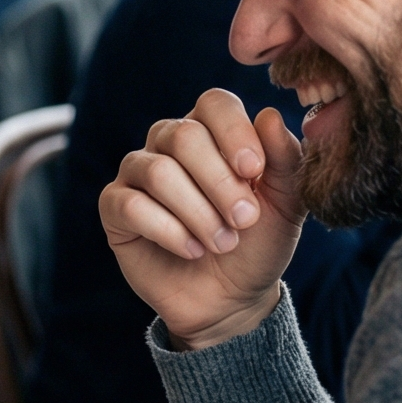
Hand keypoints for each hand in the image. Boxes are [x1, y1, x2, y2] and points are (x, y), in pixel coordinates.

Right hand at [99, 90, 305, 349]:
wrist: (232, 299)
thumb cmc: (258, 244)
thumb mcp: (286, 204)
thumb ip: (284, 159)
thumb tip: (270, 115)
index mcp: (212, 131)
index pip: (214, 103)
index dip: (234, 133)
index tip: (254, 172)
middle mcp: (168, 143)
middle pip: (183, 135)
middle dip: (219, 182)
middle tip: (245, 219)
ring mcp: (137, 173)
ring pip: (158, 171)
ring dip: (198, 213)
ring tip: (223, 243)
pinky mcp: (115, 208)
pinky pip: (131, 206)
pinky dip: (169, 232)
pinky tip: (191, 249)